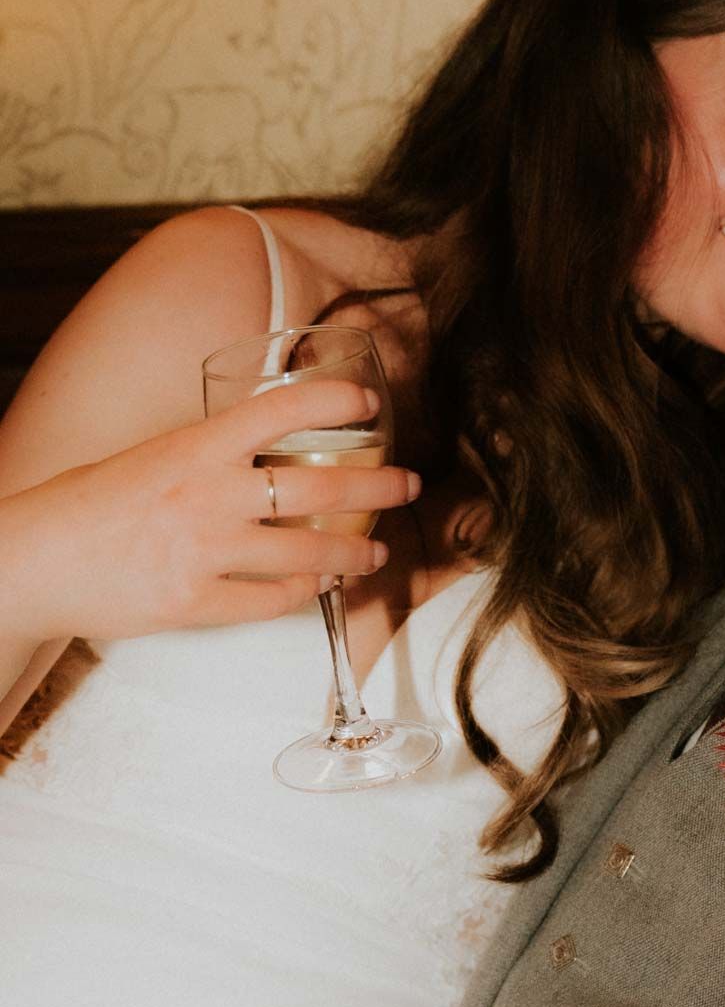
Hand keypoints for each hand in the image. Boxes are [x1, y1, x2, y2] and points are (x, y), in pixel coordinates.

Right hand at [5, 379, 418, 649]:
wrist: (33, 560)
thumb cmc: (88, 506)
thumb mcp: (152, 458)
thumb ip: (209, 458)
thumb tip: (265, 456)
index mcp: (193, 446)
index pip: (280, 409)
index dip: (333, 402)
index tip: (368, 405)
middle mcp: (207, 495)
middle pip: (318, 486)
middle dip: (376, 486)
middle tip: (406, 484)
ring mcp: (205, 553)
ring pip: (308, 552)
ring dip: (355, 552)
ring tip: (376, 551)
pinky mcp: (196, 603)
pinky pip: (272, 600)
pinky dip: (303, 592)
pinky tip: (319, 586)